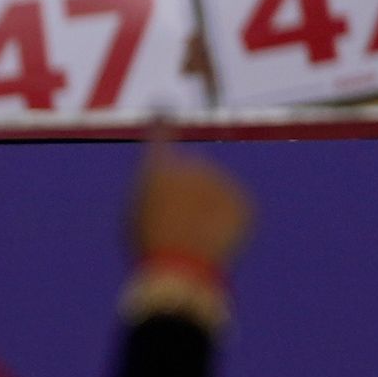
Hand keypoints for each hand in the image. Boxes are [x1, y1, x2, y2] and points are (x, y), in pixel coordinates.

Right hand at [128, 130, 250, 273]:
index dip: (162, 122)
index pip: (160, 134)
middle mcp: (190, 165)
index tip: (163, 106)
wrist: (181, 270)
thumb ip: (151, 191)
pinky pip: (235, 206)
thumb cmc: (148, 247)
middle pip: (194, 169)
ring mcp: (219, 180)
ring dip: (209, 207)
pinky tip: (215, 241)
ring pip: (216, 189)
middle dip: (191, 189)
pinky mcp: (242, 198)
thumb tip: (168, 184)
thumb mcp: (135, 215)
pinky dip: (228, 222)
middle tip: (183, 224)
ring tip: (197, 239)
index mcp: (156, 167)